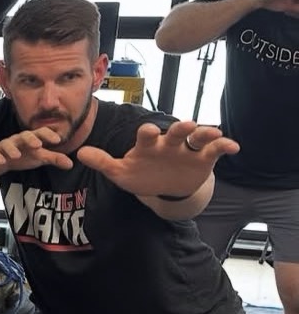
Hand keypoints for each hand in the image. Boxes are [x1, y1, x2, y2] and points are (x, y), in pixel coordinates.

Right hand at [0, 127, 73, 175]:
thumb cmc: (22, 156)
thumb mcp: (39, 157)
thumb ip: (54, 159)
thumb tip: (71, 164)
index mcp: (31, 139)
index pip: (40, 133)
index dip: (48, 135)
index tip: (58, 140)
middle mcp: (18, 140)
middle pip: (24, 135)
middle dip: (30, 139)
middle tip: (38, 145)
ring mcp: (4, 145)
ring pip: (7, 143)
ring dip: (11, 148)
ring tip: (17, 156)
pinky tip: (1, 162)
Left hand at [76, 120, 238, 196]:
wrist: (163, 188)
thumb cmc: (141, 174)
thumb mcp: (121, 172)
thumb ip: (103, 162)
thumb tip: (79, 153)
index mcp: (147, 145)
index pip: (146, 136)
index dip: (147, 133)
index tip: (147, 131)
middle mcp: (169, 143)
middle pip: (175, 132)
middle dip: (180, 128)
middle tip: (185, 125)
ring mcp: (188, 150)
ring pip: (198, 137)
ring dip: (204, 133)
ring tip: (211, 133)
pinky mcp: (204, 158)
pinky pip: (215, 150)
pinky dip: (224, 146)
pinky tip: (234, 147)